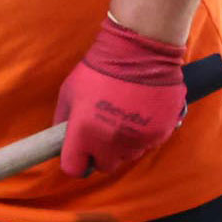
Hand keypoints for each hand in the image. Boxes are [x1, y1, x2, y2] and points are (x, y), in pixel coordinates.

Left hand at [55, 17, 188, 177]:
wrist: (139, 53)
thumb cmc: (99, 69)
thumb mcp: (69, 92)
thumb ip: (61, 119)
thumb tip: (60, 138)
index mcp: (84, 133)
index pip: (74, 169)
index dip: (76, 160)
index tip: (80, 151)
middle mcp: (111, 142)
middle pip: (105, 165)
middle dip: (102, 153)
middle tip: (103, 131)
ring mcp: (138, 140)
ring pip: (128, 155)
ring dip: (124, 143)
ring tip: (124, 115)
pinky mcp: (160, 133)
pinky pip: (148, 144)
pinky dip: (144, 134)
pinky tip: (140, 112)